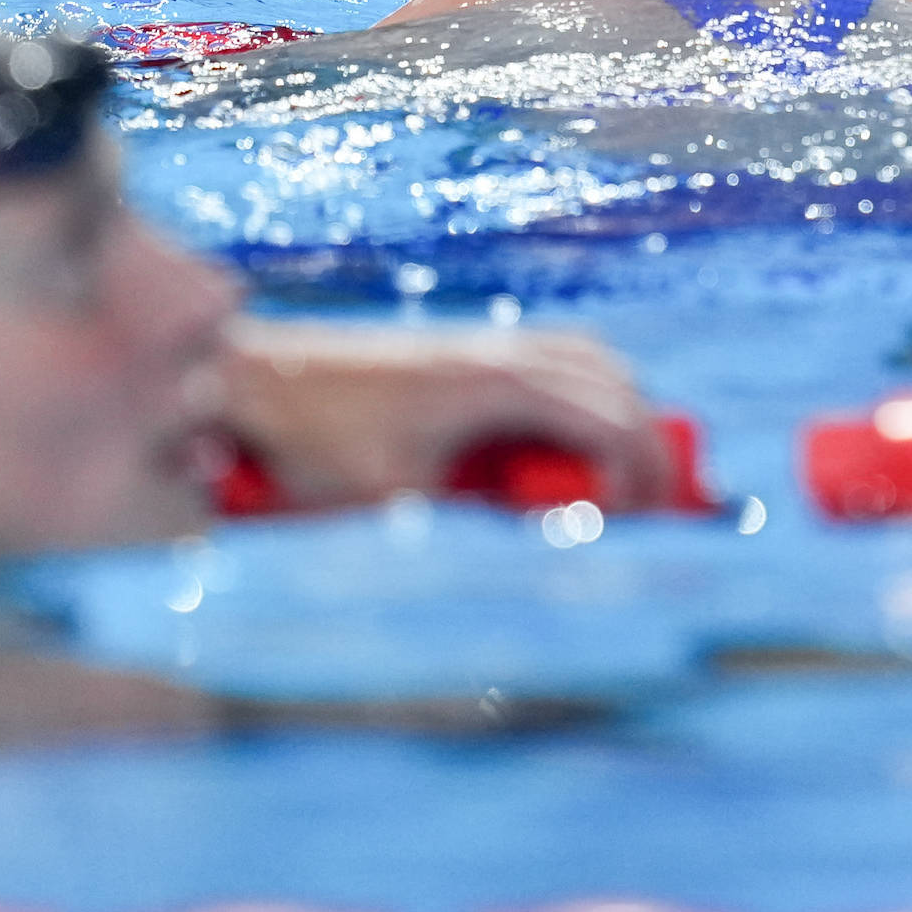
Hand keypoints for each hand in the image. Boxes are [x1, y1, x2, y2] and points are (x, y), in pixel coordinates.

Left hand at [222, 320, 672, 510]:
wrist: (257, 379)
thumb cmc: (317, 443)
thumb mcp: (392, 504)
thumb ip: (460, 531)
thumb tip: (519, 570)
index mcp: (503, 385)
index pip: (614, 424)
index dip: (643, 479)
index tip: (636, 528)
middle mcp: (505, 350)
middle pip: (619, 386)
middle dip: (649, 446)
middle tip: (653, 506)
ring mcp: (485, 340)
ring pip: (591, 361)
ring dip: (618, 412)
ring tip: (619, 474)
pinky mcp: (464, 346)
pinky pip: (555, 355)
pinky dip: (583, 392)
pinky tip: (565, 438)